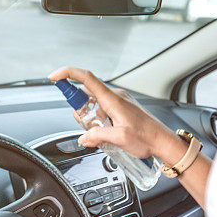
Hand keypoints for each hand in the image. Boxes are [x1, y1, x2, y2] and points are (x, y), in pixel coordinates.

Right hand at [49, 67, 185, 163]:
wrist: (162, 142)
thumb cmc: (147, 138)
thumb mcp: (120, 139)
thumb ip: (97, 136)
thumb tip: (83, 137)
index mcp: (112, 99)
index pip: (86, 78)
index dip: (67, 74)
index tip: (54, 77)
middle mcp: (114, 97)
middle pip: (85, 95)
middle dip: (79, 111)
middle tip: (90, 128)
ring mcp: (118, 102)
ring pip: (92, 105)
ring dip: (90, 119)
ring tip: (103, 134)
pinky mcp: (120, 109)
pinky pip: (101, 110)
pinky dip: (98, 121)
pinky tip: (107, 133)